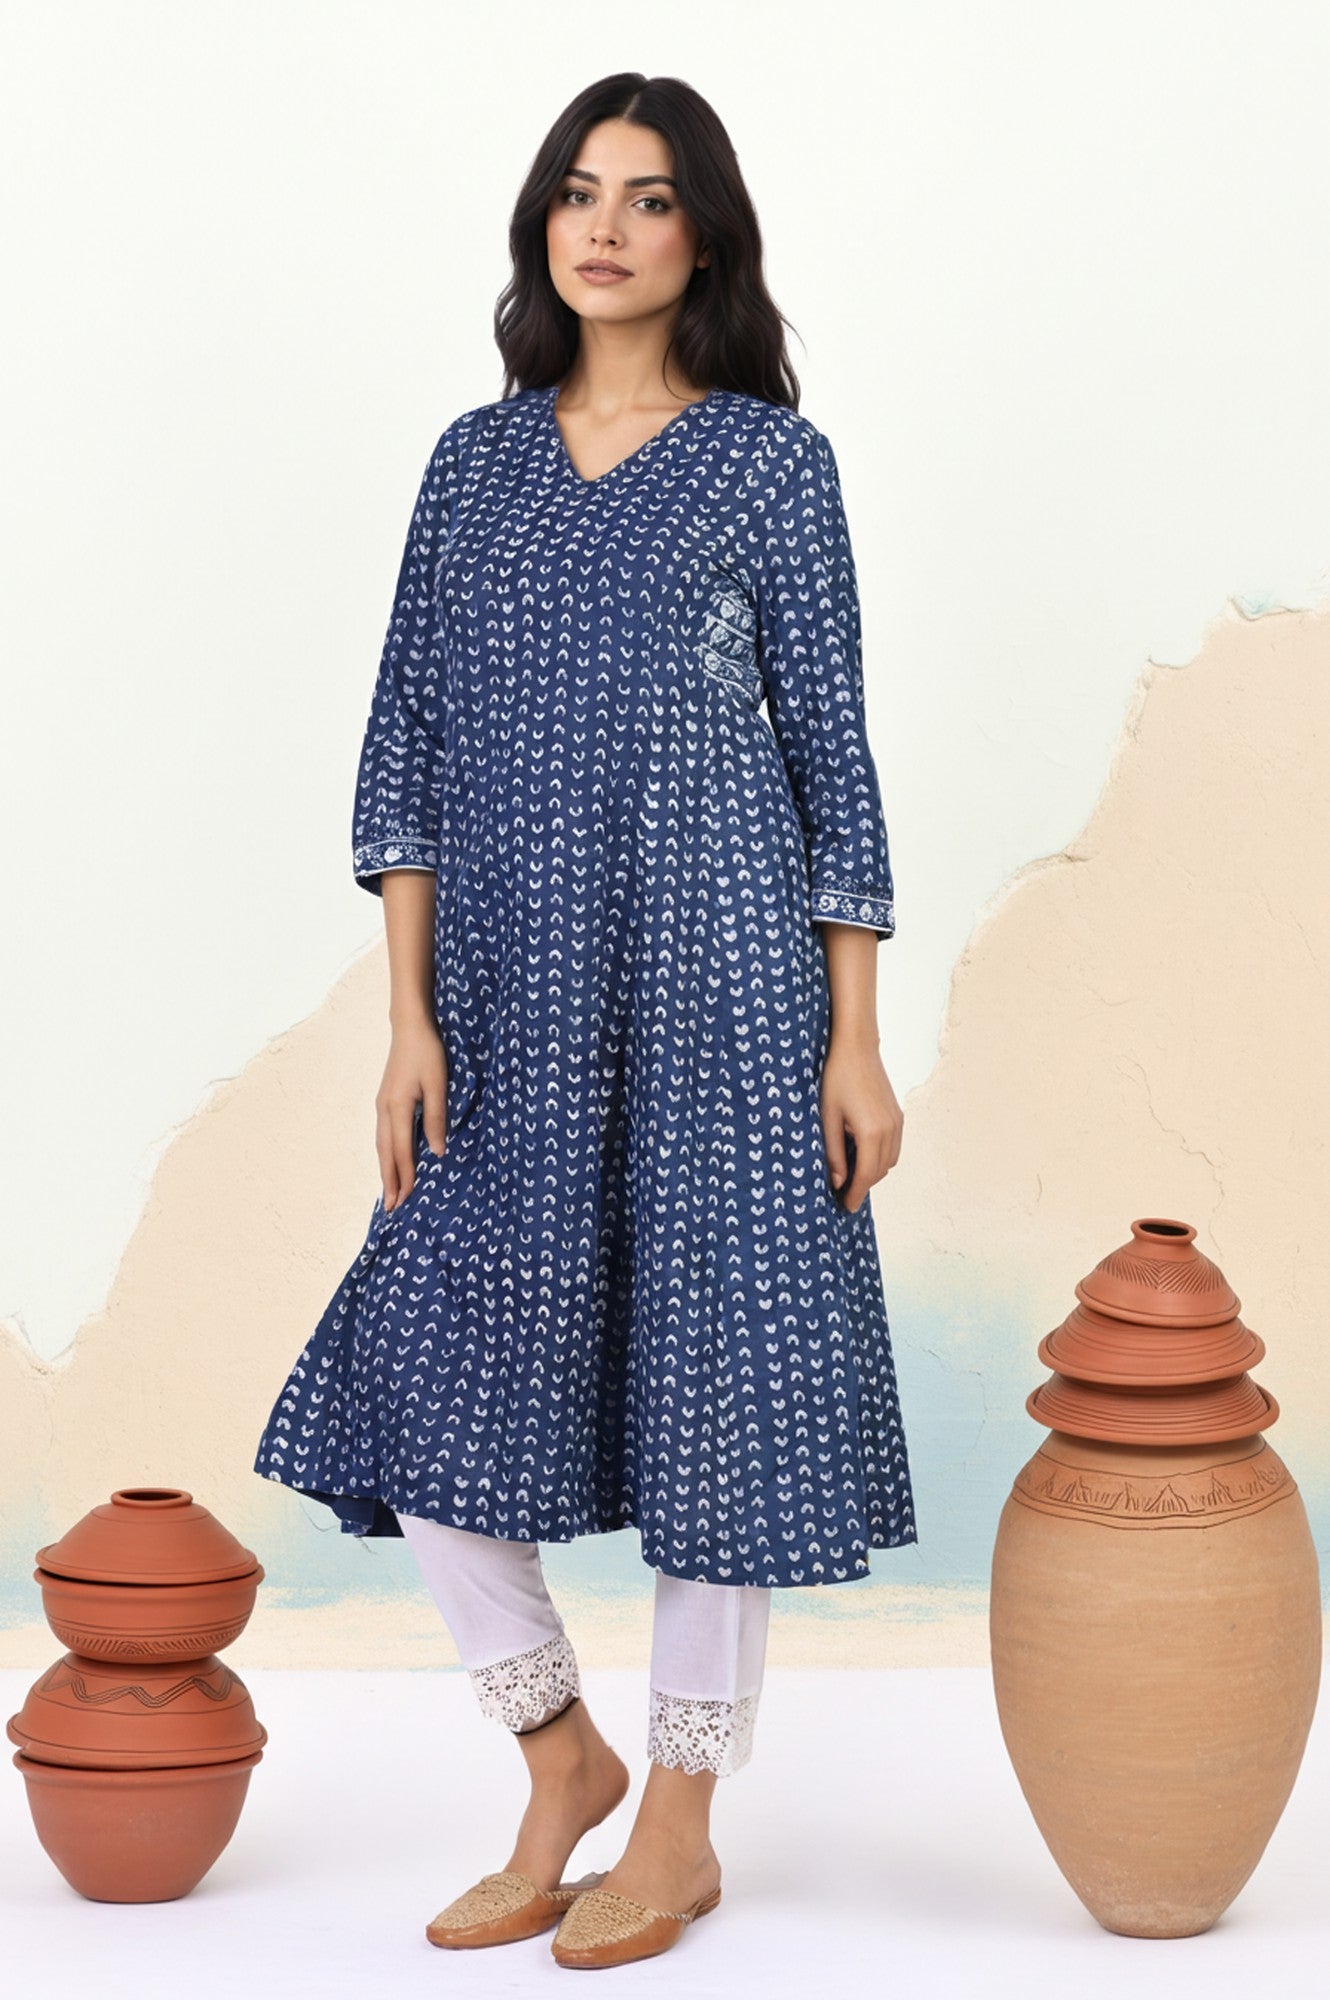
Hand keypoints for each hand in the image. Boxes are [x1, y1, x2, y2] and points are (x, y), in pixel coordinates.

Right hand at [376, 1014, 448, 1210]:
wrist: (409, 1028)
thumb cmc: (427, 1053)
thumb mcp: (438, 1085)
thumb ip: (437, 1118)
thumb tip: (437, 1152)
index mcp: (398, 1108)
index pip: (402, 1150)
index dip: (405, 1176)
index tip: (406, 1199)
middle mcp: (384, 1110)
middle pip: (385, 1153)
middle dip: (389, 1180)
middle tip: (391, 1207)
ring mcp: (381, 1105)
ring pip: (382, 1144)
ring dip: (386, 1169)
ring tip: (390, 1190)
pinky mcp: (385, 1100)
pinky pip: (383, 1134)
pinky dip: (386, 1153)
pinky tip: (392, 1159)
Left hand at [820, 1033, 902, 1212]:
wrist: (856, 1048)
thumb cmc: (836, 1079)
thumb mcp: (827, 1118)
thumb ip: (833, 1152)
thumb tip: (837, 1182)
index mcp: (871, 1132)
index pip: (866, 1175)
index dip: (856, 1194)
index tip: (845, 1206)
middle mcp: (890, 1130)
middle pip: (880, 1171)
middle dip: (863, 1186)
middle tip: (843, 1194)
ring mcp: (897, 1122)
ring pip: (889, 1161)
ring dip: (873, 1172)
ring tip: (851, 1177)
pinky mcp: (898, 1115)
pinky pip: (893, 1147)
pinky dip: (880, 1158)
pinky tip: (861, 1156)